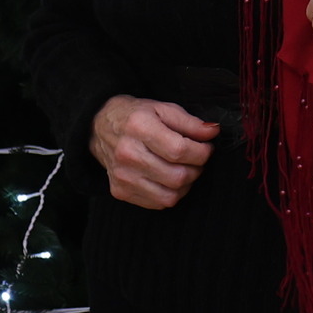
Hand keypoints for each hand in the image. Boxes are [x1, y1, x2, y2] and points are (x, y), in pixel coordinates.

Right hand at [89, 96, 219, 209]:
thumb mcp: (163, 108)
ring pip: (170, 195)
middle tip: (197, 158)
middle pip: (178, 176)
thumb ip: (190, 122)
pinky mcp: (119, 191)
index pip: (180, 150)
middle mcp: (127, 154)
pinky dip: (171, 193)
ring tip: (185, 168)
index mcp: (139, 127)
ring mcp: (122, 176)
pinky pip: (157, 203)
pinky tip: (170, 178)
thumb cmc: (136, 116)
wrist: (99, 127)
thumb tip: (213, 132)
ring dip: (187, 184)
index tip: (206, 147)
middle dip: (197, 168)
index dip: (202, 152)